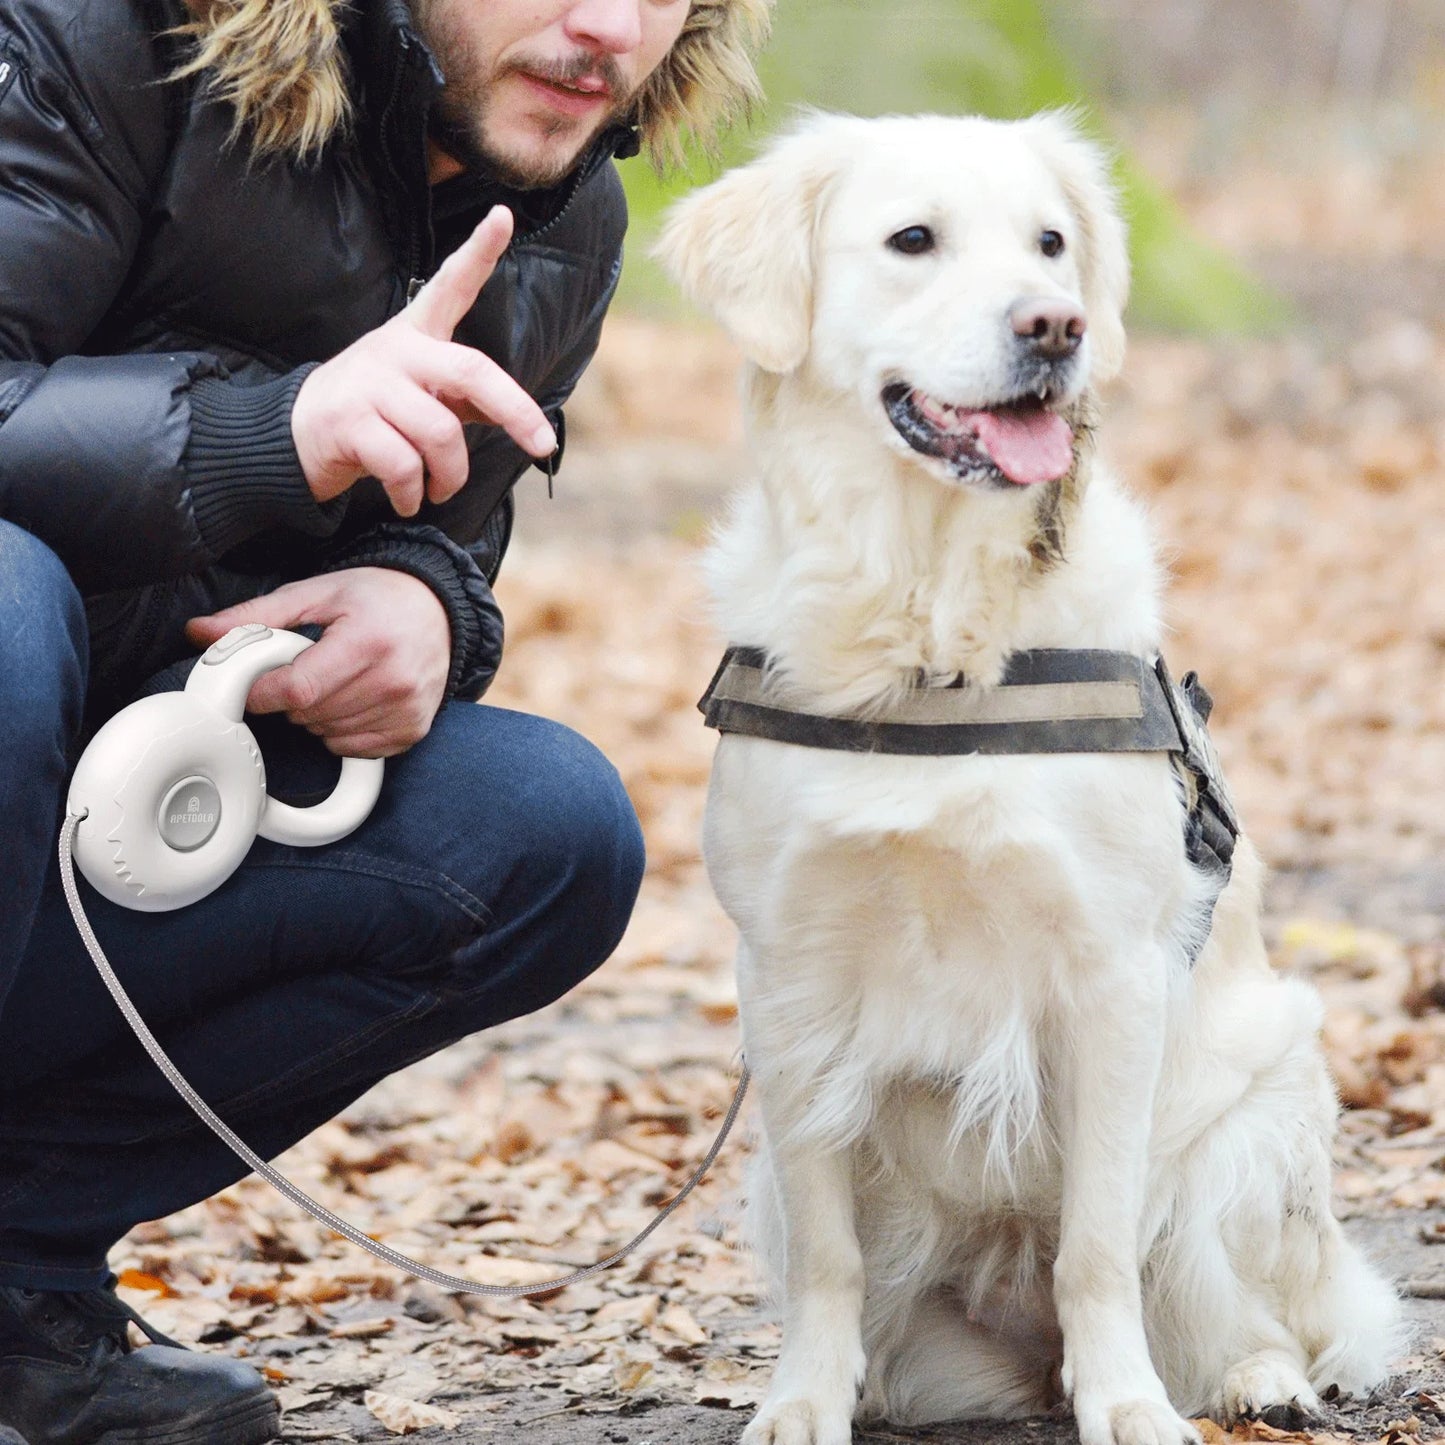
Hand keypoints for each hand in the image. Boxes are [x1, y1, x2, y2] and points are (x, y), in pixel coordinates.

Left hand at [186, 569, 450, 757]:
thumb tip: (199, 632)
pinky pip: (355, 749)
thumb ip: (256, 616)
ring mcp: (407, 708)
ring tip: (333, 682)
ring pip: (328, 735)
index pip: (297, 690)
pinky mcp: (414, 729)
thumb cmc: (377, 598)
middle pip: (309, 715)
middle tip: (306, 671)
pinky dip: (342, 731)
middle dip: (292, 699)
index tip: (258, 685)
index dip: (264, 693)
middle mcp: (393, 679)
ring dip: (316, 716)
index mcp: (366, 641)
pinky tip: (352, 701)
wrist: (440, 610)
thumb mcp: (316, 593)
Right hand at [291, 206, 556, 517]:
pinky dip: (414, 493)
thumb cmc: (373, 414)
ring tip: (439, 489)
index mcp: (416, 335)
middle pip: (471, 372)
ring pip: (441, 434)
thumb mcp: (422, 397)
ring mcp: (370, 384)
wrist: (294, 437)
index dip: (478, 252)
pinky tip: (408, 500)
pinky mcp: (349, 421)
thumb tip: (523, 420)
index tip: (503, 215)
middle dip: (516, 412)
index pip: (450, 286)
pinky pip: (404, 466)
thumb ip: (467, 400)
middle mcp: (396, 350)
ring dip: (450, 476)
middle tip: (541, 445)